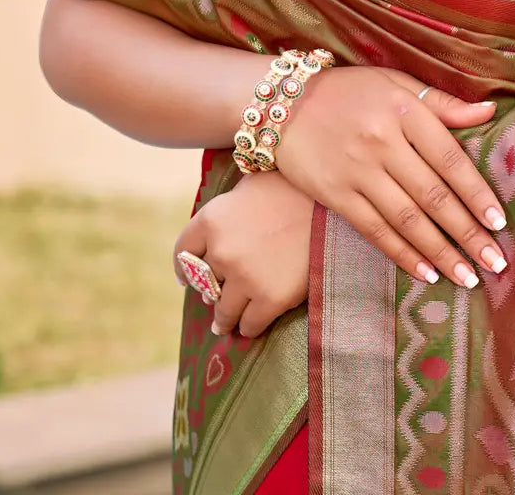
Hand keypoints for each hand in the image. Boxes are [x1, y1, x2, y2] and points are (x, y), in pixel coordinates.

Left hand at [173, 171, 313, 337]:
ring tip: (226, 323)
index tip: (188, 278)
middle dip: (212, 291)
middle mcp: (222, 251)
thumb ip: (228, 210)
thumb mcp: (248, 187)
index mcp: (211, 220)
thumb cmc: (291, 187)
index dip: (184, 268)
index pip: (183, 252)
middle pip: (205, 284)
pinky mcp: (271, 298)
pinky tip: (250, 324)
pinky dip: (249, 326)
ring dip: (224, 318)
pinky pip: (250, 324)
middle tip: (216, 300)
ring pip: (224, 311)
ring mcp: (246, 277)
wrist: (331, 201)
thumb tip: (217, 234)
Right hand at [274, 67, 507, 289]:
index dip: (476, 192)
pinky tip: (426, 273)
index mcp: (404, 110)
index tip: (499, 222)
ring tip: (468, 277)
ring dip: (441, 252)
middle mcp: (382, 142)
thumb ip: (442, 103)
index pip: (449, 158)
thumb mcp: (395, 83)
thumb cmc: (350, 90)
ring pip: (407, 219)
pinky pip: (375, 230)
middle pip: (433, 195)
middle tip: (495, 262)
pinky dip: (403, 254)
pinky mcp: (335, 194)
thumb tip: (490, 111)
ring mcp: (357, 171)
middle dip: (468, 232)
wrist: (282, 103)